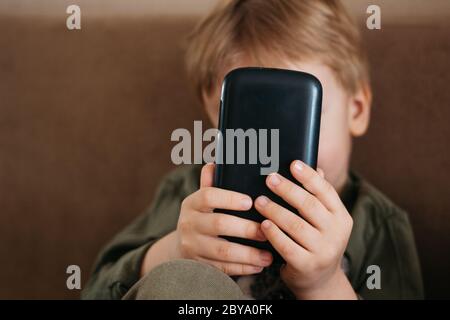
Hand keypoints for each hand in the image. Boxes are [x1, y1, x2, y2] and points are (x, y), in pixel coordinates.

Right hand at [174, 163, 272, 275]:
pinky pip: (222, 268)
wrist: (181, 246)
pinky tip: (259, 265)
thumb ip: (211, 182)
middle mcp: (189, 224)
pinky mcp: (198, 265)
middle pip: (219, 224)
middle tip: (267, 230)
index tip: (251, 201)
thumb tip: (217, 161)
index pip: (208, 196)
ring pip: (222, 251)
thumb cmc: (202, 217)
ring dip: (248, 253)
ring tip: (269, 255)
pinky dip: (242, 268)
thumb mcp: (202, 199)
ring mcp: (192, 246)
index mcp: (192, 203)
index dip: (229, 198)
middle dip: (246, 228)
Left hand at [254, 160, 355, 298]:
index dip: (309, 176)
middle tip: (270, 178)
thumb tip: (312, 167)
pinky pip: (286, 245)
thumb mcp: (324, 220)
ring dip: (274, 210)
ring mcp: (323, 251)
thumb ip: (318, 196)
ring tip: (260, 201)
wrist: (319, 280)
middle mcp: (336, 233)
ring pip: (295, 225)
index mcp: (342, 217)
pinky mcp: (307, 265)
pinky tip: (263, 223)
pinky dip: (273, 233)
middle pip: (309, 205)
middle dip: (287, 189)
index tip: (293, 164)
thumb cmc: (317, 241)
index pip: (326, 191)